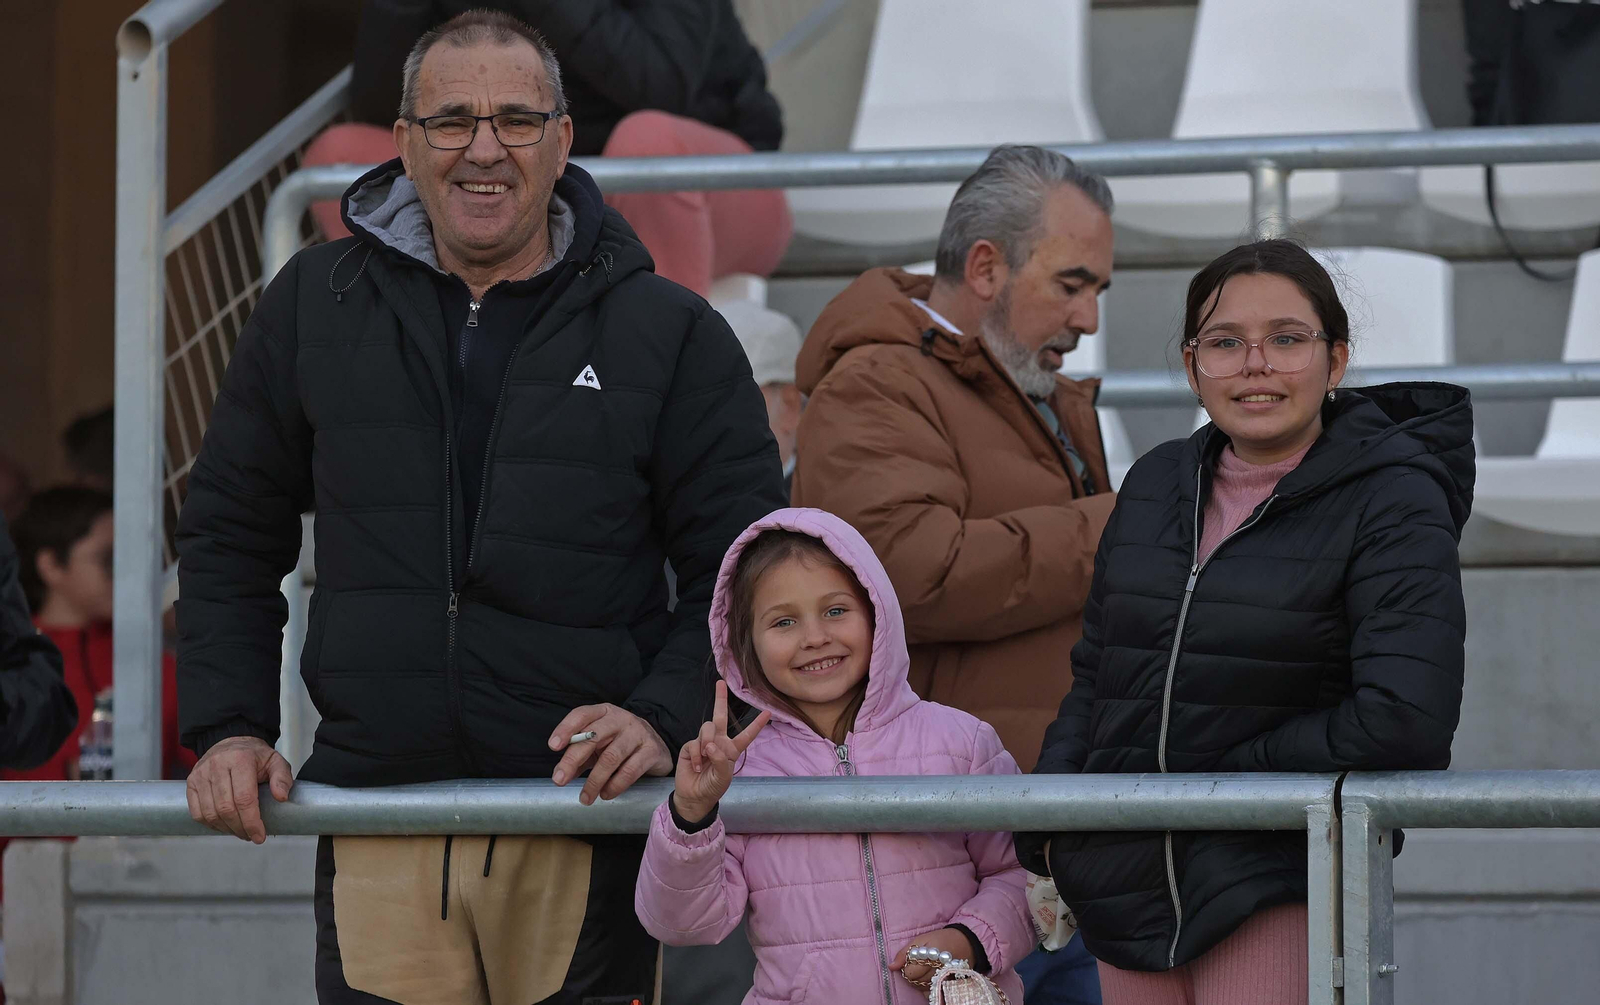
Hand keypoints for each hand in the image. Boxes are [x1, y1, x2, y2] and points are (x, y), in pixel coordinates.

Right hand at [185, 736, 293, 843]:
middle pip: (226, 808)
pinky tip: (224, 826)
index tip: (259, 835)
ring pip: (210, 813)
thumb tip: (281, 797)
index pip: (244, 798)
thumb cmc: (254, 756)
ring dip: (226, 829)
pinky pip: (197, 812)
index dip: (252, 821)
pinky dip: (210, 824)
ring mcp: (201, 774)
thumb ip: (282, 778)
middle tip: (251, 836)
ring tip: (240, 832)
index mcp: (240, 759)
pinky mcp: (191, 783)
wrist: (230, 742)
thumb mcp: (275, 761)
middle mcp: (217, 766)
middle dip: (240, 828)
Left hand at [548, 703, 674, 805]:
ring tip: (585, 797)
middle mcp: (621, 719)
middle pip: (593, 736)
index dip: (566, 728)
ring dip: (594, 781)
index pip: (582, 714)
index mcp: (604, 713)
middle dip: (573, 759)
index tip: (553, 746)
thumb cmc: (621, 743)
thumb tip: (561, 775)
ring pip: (611, 757)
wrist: (657, 745)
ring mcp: (638, 733)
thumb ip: (581, 757)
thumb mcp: (599, 745)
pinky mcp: (651, 751)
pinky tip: (606, 794)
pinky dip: (615, 785)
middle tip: (559, 780)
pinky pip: (630, 770)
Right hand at [673, 681, 769, 823]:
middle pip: (720, 716)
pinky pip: (694, 743)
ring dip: (707, 742)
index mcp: (732, 749)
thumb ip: (721, 760)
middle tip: (720, 683)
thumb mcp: (724, 776)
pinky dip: (696, 755)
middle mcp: (718, 742)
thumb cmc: (713, 787)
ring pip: (707, 728)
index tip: (768, 712)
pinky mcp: (689, 747)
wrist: (695, 797)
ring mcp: (703, 743)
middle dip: (720, 699)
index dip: (756, 724)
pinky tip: (697, 766)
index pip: (746, 735)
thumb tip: (710, 745)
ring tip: (705, 758)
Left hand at [892, 927, 978, 984]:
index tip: (911, 961)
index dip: (907, 967)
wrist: (965, 943)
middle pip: (916, 981)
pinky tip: (930, 979)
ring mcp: (945, 978)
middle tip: (918, 965)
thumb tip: (891, 967)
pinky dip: (928, 988)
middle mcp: (938, 969)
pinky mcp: (950, 984)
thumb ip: (905, 953)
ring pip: (923, 988)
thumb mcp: (921, 939)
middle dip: (912, 975)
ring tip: (924, 970)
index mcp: (930, 955)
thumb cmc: (940, 939)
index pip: (910, 972)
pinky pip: (933, 992)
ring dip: (919, 982)